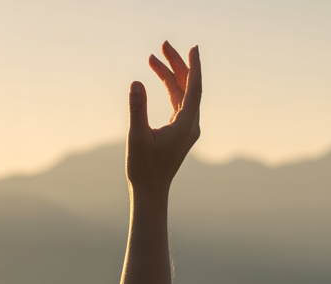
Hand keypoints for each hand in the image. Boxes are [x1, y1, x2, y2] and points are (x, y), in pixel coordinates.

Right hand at [126, 42, 201, 197]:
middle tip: (163, 45)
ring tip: (152, 58)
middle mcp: (191, 124)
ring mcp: (186, 128)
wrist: (150, 192)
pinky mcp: (178, 131)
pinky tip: (158, 79)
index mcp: (186, 125)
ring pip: (182, 94)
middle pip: (188, 87)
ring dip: (169, 75)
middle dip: (177, 65)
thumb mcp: (137, 137)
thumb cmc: (144, 168)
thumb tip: (136, 83)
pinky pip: (177, 103)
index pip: (194, 88)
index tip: (193, 48)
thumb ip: (137, 108)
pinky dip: (169, 89)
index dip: (193, 66)